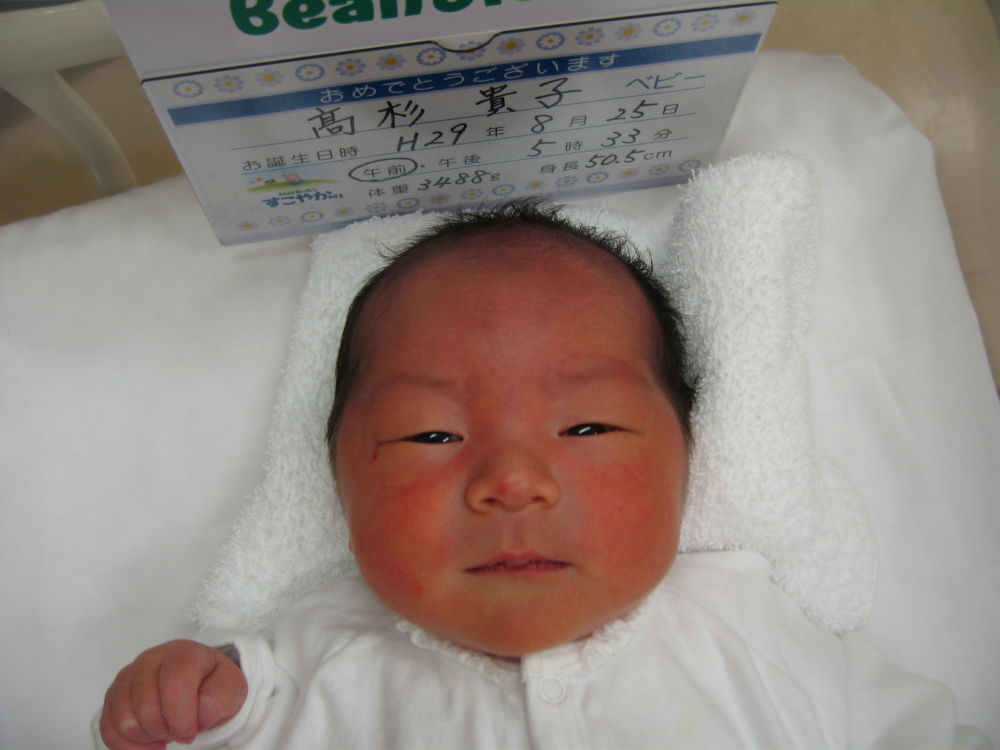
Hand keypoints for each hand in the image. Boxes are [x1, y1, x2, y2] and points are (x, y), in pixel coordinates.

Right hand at [99, 639, 247, 749]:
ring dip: (148, 736)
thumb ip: (220, 699)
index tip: (191, 732)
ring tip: (166, 731)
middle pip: (146, 708)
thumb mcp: (231, 689)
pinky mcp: (113, 695)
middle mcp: (150, 659)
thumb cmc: (213, 686)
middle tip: (180, 730)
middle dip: (166, 729)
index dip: (182, 718)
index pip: (174, 687)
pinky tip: (149, 741)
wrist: (199, 682)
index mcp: (182, 653)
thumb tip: (199, 713)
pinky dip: (128, 745)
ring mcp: (128, 676)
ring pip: (125, 721)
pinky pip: (108, 729)